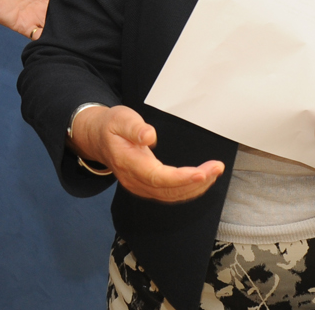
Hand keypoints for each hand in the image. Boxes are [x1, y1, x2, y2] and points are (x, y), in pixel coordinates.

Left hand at [0, 0, 69, 39]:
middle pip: (63, 11)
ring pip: (56, 24)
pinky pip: (40, 36)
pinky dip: (48, 37)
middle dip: (74, 14)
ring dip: (64, 26)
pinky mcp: (26, 27)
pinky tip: (56, 35)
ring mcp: (36, 16)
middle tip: (88, 15)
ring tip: (76, 27)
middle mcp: (45, 3)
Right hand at [70, 105, 223, 202]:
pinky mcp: (146, 187)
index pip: (157, 177)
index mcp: (128, 163)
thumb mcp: (120, 118)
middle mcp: (134, 180)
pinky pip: (170, 194)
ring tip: (214, 172)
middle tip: (216, 168)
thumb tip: (149, 136)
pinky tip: (201, 179)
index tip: (201, 172)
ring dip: (196, 187)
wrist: (99, 139)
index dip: (181, 178)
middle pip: (168, 190)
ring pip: (172, 195)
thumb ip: (134, 127)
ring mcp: (140, 186)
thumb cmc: (112, 127)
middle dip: (196, 182)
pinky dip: (188, 189)